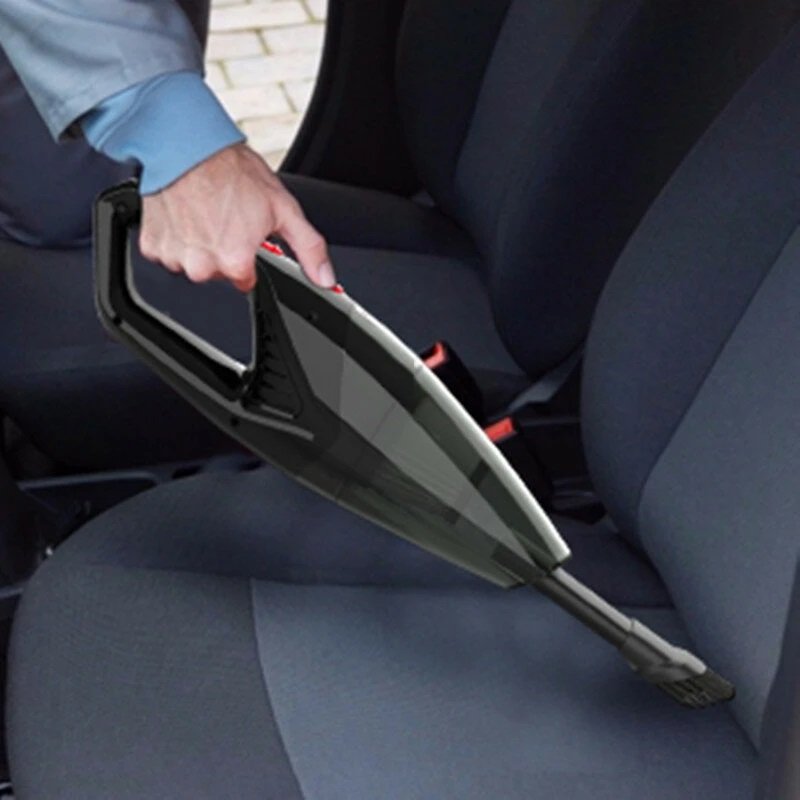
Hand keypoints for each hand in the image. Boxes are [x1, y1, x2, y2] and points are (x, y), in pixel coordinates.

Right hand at [139, 142, 334, 291]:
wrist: (185, 143)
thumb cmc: (231, 172)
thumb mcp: (284, 209)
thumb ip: (309, 249)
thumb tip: (325, 277)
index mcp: (235, 262)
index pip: (246, 281)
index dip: (248, 257)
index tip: (244, 235)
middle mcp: (203, 266)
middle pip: (218, 274)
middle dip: (223, 251)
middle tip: (225, 219)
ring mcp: (175, 257)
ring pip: (192, 264)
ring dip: (199, 245)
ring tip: (205, 212)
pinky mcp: (152, 246)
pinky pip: (167, 252)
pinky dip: (176, 237)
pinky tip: (185, 214)